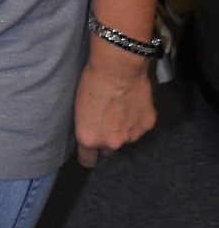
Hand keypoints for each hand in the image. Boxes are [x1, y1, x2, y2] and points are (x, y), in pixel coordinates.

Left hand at [73, 45, 156, 167]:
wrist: (118, 67)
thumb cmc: (92, 82)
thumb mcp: (80, 108)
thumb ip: (90, 128)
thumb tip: (95, 133)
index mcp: (90, 139)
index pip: (88, 161)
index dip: (89, 154)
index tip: (91, 150)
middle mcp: (111, 143)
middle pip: (110, 151)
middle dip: (109, 140)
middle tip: (108, 121)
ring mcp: (132, 136)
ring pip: (128, 138)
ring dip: (125, 128)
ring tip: (122, 106)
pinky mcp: (147, 125)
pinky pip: (141, 126)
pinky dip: (138, 118)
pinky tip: (133, 102)